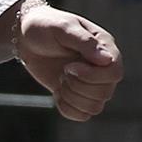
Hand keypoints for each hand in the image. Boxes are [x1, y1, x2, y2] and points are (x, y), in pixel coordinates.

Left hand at [0, 0, 119, 119]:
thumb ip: (85, 43)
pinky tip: (58, 94)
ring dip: (73, 97)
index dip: (92, 76)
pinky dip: (68, 109)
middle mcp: (102, 67)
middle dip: (78, 86)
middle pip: (105, 93)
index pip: (115, 73)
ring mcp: (89, 82)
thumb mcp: (64, 28)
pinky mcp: (75, 94)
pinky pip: (82, 115)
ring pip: (95, 106)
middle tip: (63, 71)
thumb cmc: (46, 26)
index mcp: (106, 48)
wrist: (26, 36)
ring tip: (61, 80)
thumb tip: (107, 60)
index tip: (69, 66)